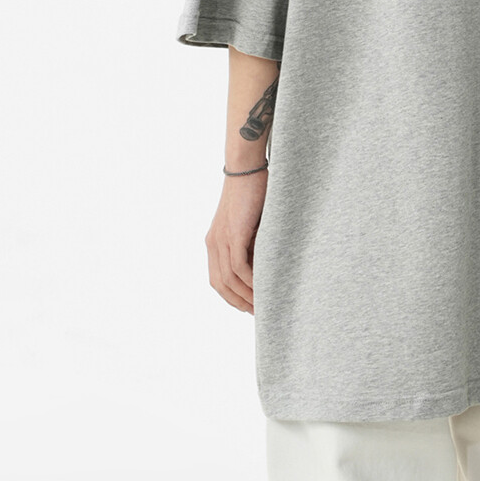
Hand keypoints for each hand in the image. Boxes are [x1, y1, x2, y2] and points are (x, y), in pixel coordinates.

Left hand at [205, 169, 267, 313]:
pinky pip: (238, 267)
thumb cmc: (253, 190)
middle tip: (257, 313)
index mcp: (215, 241)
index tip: (248, 306)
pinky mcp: (233, 233)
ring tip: (262, 305)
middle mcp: (213, 242)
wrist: (246, 167)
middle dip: (238, 302)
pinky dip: (250, 281)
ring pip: (229, 279)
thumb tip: (266, 260)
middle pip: (220, 284)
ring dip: (246, 295)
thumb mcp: (250, 222)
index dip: (231, 296)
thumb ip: (252, 241)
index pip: (217, 279)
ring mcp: (221, 238)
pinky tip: (262, 287)